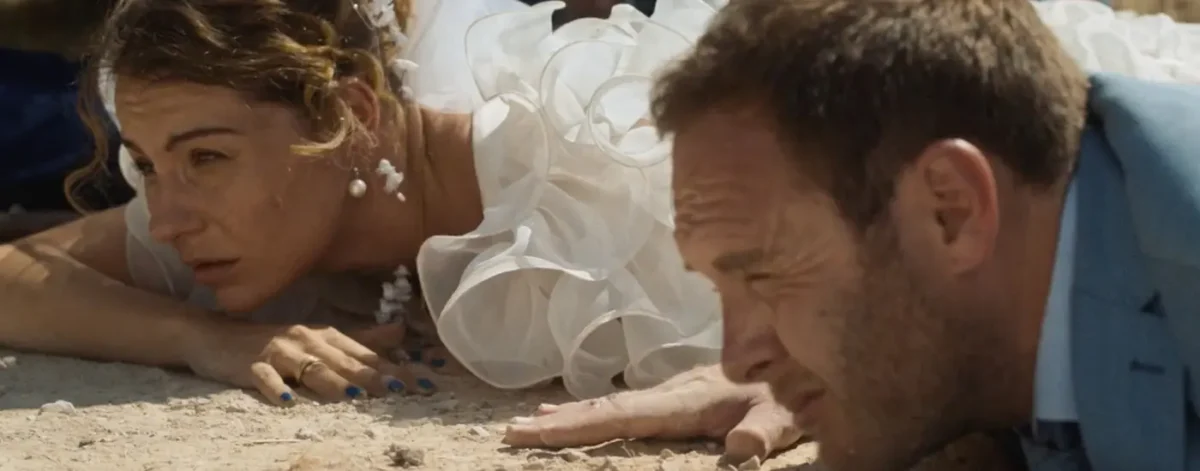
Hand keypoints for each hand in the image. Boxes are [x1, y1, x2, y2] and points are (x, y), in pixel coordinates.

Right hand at [183, 319, 434, 404]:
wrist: (216, 337)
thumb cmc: (275, 343)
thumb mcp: (321, 339)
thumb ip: (361, 339)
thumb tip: (402, 333)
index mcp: (328, 336)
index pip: (368, 355)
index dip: (397, 368)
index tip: (425, 382)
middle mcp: (308, 340)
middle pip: (345, 361)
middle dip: (373, 376)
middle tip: (400, 391)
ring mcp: (279, 352)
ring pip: (310, 368)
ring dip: (332, 382)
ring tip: (353, 397)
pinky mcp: (250, 365)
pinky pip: (265, 378)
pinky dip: (276, 389)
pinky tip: (287, 402)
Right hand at [503, 365, 804, 462]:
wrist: (813, 343)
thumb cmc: (804, 387)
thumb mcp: (792, 414)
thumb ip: (767, 430)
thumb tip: (739, 450)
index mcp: (692, 399)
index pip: (625, 415)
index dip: (578, 424)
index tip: (534, 428)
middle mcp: (677, 390)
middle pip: (609, 408)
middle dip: (561, 420)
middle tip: (513, 431)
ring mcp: (679, 388)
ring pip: (617, 403)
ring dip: (575, 414)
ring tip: (535, 422)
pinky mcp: (686, 390)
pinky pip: (632, 402)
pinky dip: (600, 409)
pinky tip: (588, 412)